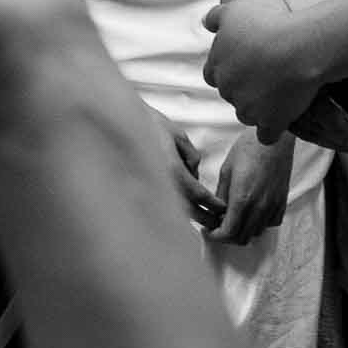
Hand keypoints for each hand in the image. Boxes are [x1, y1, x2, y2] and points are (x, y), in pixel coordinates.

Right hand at [155, 110, 226, 229]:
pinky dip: (178, 208)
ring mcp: (153, 187)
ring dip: (192, 215)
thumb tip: (194, 176)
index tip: (224, 209)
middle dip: (204, 217)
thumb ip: (192, 158)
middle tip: (219, 224)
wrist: (124, 124)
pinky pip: (166, 203)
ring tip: (206, 219)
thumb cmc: (152, 126)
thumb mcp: (179, 136)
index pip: (198, 194)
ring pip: (176, 209)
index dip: (213, 203)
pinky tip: (186, 209)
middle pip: (188, 209)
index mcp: (173, 169)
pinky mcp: (146, 187)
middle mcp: (163, 182)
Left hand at [202, 0, 347, 155]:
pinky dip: (274, 128)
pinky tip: (285, 115)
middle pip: (233, 95)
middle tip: (269, 74)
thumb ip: (216, 17)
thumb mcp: (235, 10)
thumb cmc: (268, 24)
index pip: (214, 75)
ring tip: (281, 91)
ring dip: (260, 108)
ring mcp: (247, 110)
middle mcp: (227, 91)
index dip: (232, 69)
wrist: (299, 47)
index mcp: (217, 67)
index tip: (250, 62)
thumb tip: (206, 23)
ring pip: (248, 115)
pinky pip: (267, 134)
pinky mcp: (268, 123)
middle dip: (246, 88)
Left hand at [205, 130, 293, 245]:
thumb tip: (216, 212)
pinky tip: (253, 212)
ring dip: (243, 231)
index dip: (215, 236)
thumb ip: (221, 196)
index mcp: (242, 199)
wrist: (274, 138)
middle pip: (242, 237)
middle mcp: (259, 207)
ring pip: (256, 233)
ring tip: (235, 218)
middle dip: (227, 236)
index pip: (227, 233)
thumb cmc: (249, 148)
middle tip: (219, 226)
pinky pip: (271, 223)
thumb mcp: (226, 170)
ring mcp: (273, 206)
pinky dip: (260, 224)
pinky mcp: (282, 201)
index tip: (209, 231)